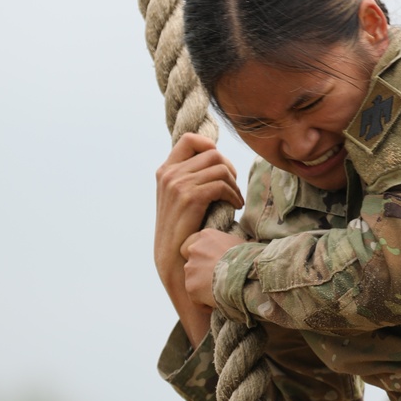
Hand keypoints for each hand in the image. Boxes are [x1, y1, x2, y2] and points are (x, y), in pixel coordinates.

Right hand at [155, 134, 243, 341]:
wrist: (173, 260)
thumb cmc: (183, 231)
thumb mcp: (181, 199)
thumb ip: (191, 178)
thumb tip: (218, 160)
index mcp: (165, 171)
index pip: (190, 139)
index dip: (210, 144)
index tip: (222, 162)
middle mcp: (169, 174)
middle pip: (212, 152)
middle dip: (229, 168)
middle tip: (233, 187)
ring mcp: (178, 184)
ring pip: (220, 166)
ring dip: (233, 183)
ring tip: (235, 199)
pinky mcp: (190, 197)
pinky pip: (221, 183)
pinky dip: (233, 194)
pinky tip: (234, 207)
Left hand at [181, 228, 248, 309]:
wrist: (245, 276)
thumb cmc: (248, 259)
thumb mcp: (240, 244)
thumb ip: (228, 245)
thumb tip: (235, 249)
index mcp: (206, 236)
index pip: (198, 245)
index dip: (205, 256)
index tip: (214, 264)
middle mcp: (194, 249)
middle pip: (194, 262)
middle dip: (202, 271)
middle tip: (218, 280)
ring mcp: (190, 268)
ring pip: (194, 280)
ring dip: (204, 287)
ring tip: (221, 293)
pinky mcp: (190, 287)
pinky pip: (196, 298)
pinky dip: (204, 302)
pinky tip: (219, 303)